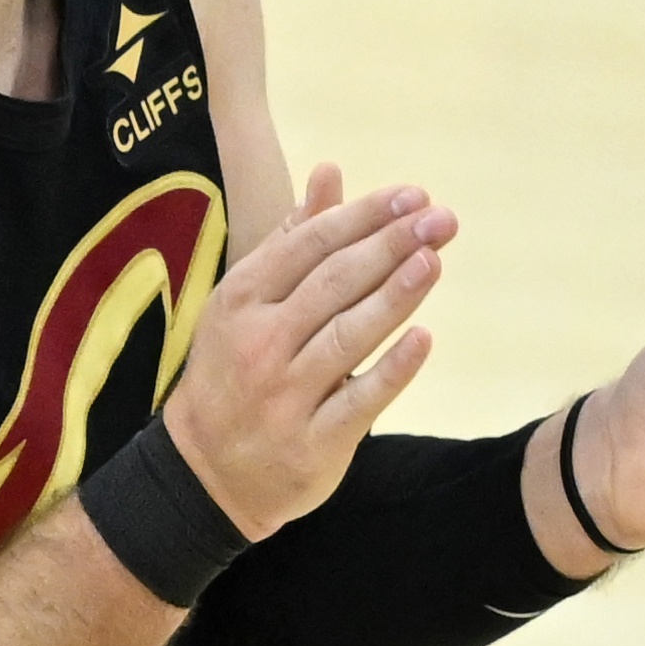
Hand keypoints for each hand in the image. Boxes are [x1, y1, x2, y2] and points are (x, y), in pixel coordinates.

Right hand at [162, 163, 447, 537]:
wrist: (204, 472)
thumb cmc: (234, 371)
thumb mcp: (246, 302)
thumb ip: (292, 239)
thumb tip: (329, 173)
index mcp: (241, 300)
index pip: (309, 245)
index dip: (363, 216)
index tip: (412, 196)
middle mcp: (260, 342)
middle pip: (333, 284)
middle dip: (389, 245)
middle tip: (440, 219)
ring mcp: (285, 395)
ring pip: (347, 336)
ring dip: (394, 296)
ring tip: (433, 261)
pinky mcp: (313, 443)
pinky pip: (358, 401)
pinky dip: (391, 370)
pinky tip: (423, 339)